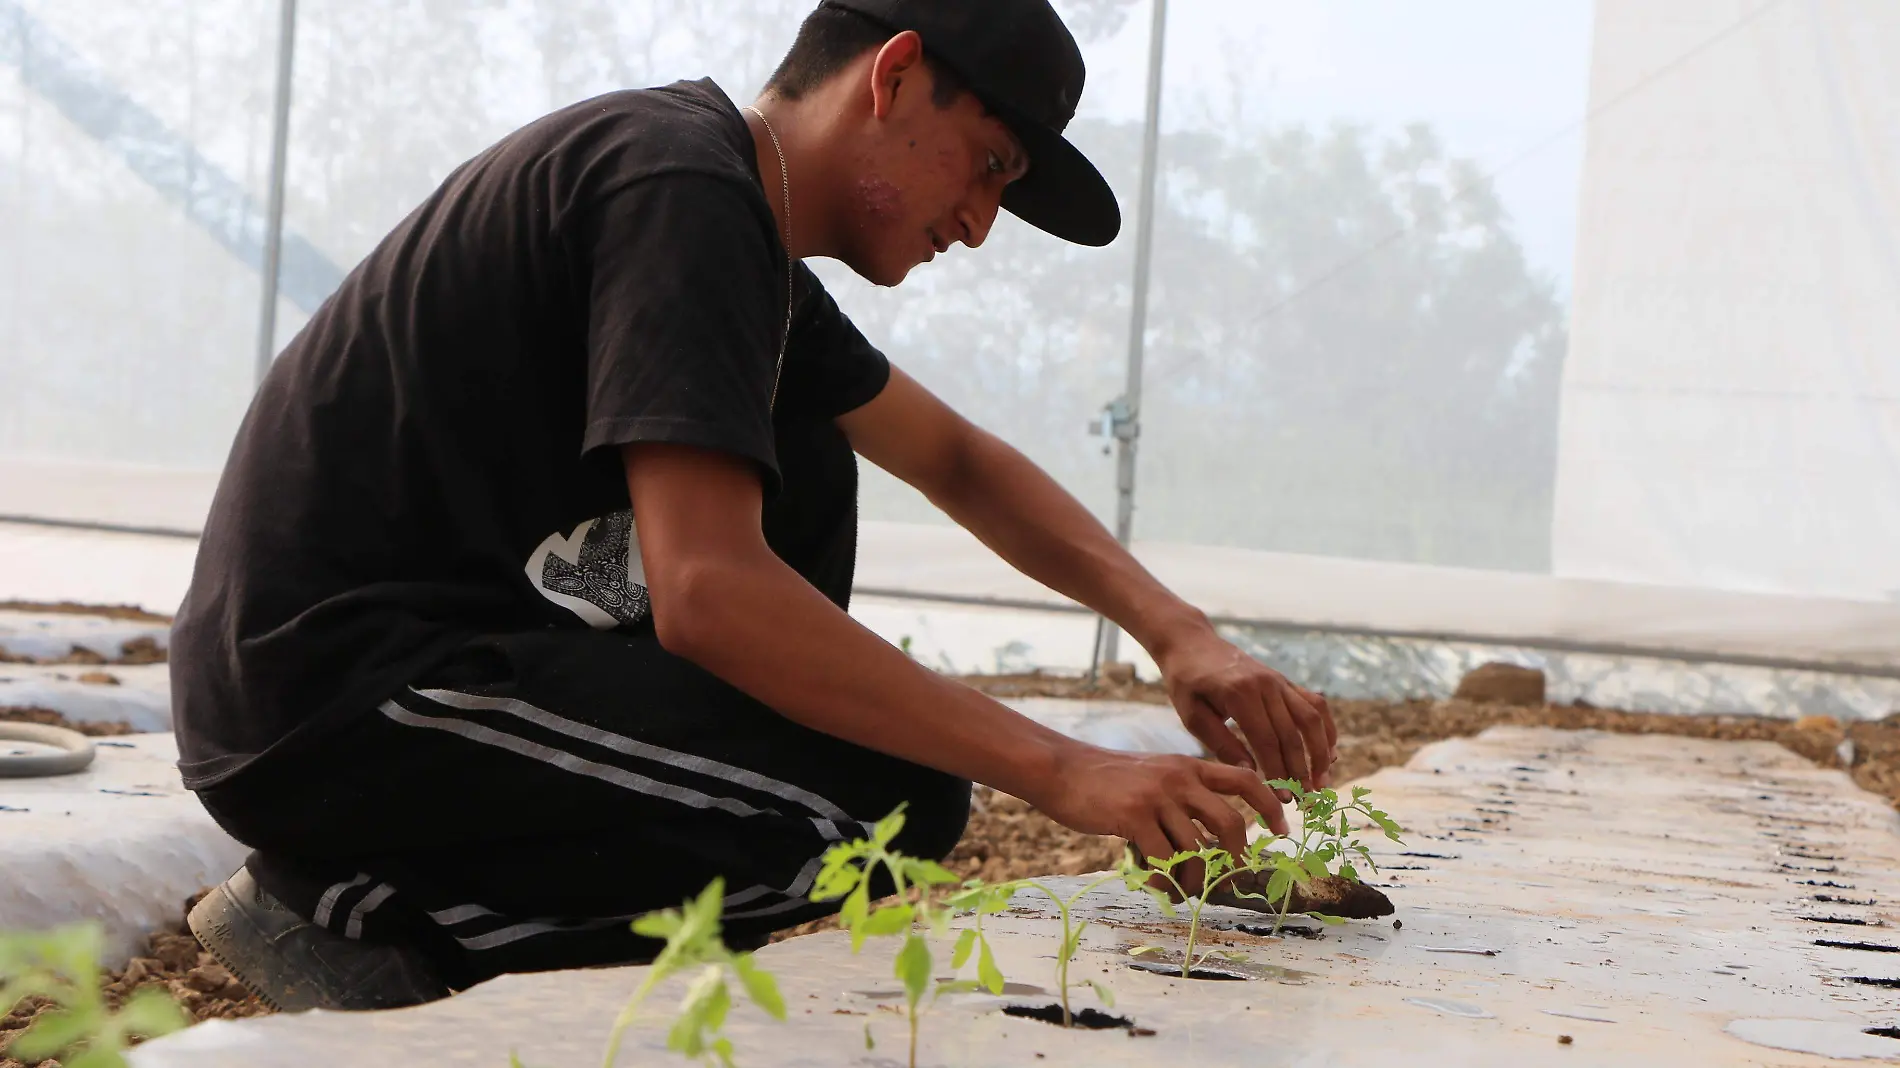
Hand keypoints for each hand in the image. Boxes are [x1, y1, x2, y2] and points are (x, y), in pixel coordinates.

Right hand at [1024, 742, 1290, 891]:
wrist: (1062, 770)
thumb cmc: (1105, 780)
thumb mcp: (1153, 775)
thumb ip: (1180, 799)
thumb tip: (1204, 845)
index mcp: (1189, 766)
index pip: (1244, 779)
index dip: (1269, 804)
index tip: (1281, 829)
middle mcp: (1180, 778)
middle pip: (1230, 822)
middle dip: (1235, 857)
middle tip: (1228, 878)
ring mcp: (1158, 796)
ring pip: (1197, 849)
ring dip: (1195, 880)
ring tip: (1184, 891)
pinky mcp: (1134, 816)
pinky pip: (1164, 860)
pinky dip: (1167, 882)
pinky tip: (1159, 887)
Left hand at [1154, 626, 1337, 800]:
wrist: (1193, 644)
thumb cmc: (1187, 683)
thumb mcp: (1193, 715)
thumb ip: (1221, 743)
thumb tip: (1251, 773)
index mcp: (1239, 693)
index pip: (1267, 740)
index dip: (1278, 772)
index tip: (1284, 799)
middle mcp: (1266, 684)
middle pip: (1293, 734)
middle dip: (1301, 772)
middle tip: (1305, 802)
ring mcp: (1279, 680)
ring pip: (1311, 718)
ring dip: (1321, 753)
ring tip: (1322, 783)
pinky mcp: (1285, 681)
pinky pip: (1314, 704)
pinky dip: (1326, 728)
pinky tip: (1329, 753)